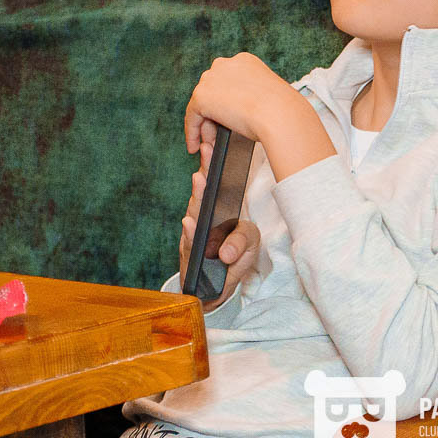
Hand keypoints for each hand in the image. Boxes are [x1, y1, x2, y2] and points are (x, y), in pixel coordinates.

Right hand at [179, 165, 260, 312]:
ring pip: (196, 214)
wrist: (216, 290)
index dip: (211, 166)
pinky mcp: (190, 256)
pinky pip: (190, 243)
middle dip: (205, 172)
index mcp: (217, 212)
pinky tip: (189, 223)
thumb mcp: (248, 247)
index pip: (214, 186)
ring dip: (197, 196)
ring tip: (199, 178)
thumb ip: (242, 243)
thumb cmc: (233, 260)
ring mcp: (195, 237)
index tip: (212, 147)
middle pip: (204, 194)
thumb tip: (225, 251)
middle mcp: (203, 221)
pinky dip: (190, 233)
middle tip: (206, 151)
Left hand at [184, 52, 296, 151]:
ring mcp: (212, 79)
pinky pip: (192, 117)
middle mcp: (225, 65)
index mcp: (244, 61)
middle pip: (212, 91)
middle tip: (217, 134)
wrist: (279, 114)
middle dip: (213, 113)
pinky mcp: (201, 96)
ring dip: (205, 125)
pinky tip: (194, 146)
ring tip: (211, 143)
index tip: (228, 117)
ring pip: (202, 105)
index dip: (225, 101)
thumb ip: (252, 96)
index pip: (226, 81)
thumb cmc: (281, 110)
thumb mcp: (267, 96)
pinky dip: (192, 133)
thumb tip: (242, 109)